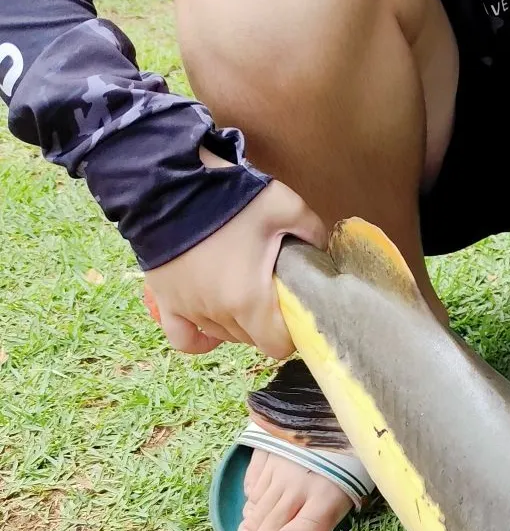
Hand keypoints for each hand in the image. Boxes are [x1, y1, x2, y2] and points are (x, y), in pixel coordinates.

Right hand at [142, 173, 326, 357]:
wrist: (170, 185)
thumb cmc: (231, 200)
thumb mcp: (286, 207)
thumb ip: (313, 231)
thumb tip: (322, 251)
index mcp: (250, 300)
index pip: (278, 345)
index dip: (292, 331)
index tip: (294, 308)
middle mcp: (218, 313)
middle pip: (252, 340)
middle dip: (268, 324)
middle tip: (273, 294)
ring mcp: (189, 309)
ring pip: (224, 336)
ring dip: (239, 325)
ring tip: (247, 296)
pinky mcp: (165, 300)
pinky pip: (182, 338)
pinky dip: (200, 339)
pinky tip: (213, 330)